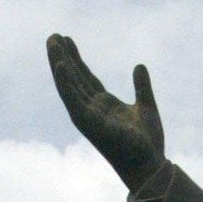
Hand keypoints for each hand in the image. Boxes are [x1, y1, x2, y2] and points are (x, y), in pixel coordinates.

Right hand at [46, 34, 166, 190]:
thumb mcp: (146, 106)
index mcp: (104, 105)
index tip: (67, 39)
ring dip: (59, 64)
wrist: (150, 165)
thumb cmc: (147, 143)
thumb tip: (139, 65)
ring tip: (52, 42)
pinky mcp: (89, 124)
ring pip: (69, 86)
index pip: (85, 78)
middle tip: (53, 36)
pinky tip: (61, 66)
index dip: (76, 59)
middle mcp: (92, 110)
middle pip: (74, 78)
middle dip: (63, 57)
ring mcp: (89, 117)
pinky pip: (74, 101)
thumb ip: (142, 86)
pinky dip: (66, 84)